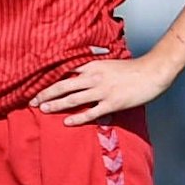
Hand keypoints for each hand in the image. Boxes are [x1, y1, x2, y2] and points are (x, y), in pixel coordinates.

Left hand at [29, 57, 175, 125]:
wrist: (152, 72)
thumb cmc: (132, 68)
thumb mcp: (109, 62)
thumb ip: (94, 66)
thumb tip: (80, 71)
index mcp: (93, 65)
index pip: (65, 71)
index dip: (49, 78)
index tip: (36, 84)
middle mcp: (94, 77)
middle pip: (64, 85)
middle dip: (46, 93)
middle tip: (32, 101)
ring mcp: (102, 91)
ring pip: (73, 98)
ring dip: (56, 105)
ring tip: (42, 110)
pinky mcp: (112, 103)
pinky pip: (91, 112)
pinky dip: (78, 118)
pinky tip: (66, 122)